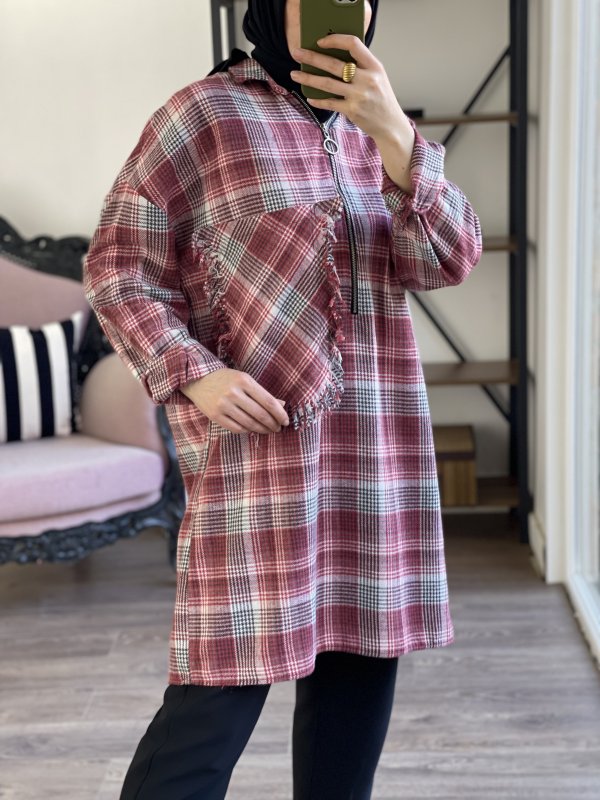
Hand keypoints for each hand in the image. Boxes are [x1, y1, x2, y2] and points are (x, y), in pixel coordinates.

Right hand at [181, 368, 289, 434]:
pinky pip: (237, 428)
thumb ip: (263, 393)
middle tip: (278, 428)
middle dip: (273, 424)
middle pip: (261, 414)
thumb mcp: (245, 380)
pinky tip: (253, 429)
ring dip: (262, 429)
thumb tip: (282, 405)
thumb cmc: (227, 380)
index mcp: (244, 381)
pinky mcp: (215, 416)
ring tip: (268, 430)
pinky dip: (248, 430)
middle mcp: (234, 393)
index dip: (280, 414)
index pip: (268, 401)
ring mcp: (223, 405)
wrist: (199, 380)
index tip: (286, 421)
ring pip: (249, 424)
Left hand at [290, 35, 415, 192]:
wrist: (390, 125)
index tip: (320, 41)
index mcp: (374, 66)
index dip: (335, 40)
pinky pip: (330, 103)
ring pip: (327, 83)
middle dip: (312, 57)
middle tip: (297, 53)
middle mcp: (367, 79)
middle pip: (334, 64)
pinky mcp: (352, 111)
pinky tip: (309, 97)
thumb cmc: (381, 99)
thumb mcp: (377, 77)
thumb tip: (333, 56)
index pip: (353, 44)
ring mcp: (359, 96)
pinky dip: (318, 100)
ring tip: (295, 74)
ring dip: (308, 78)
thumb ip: (361, 66)